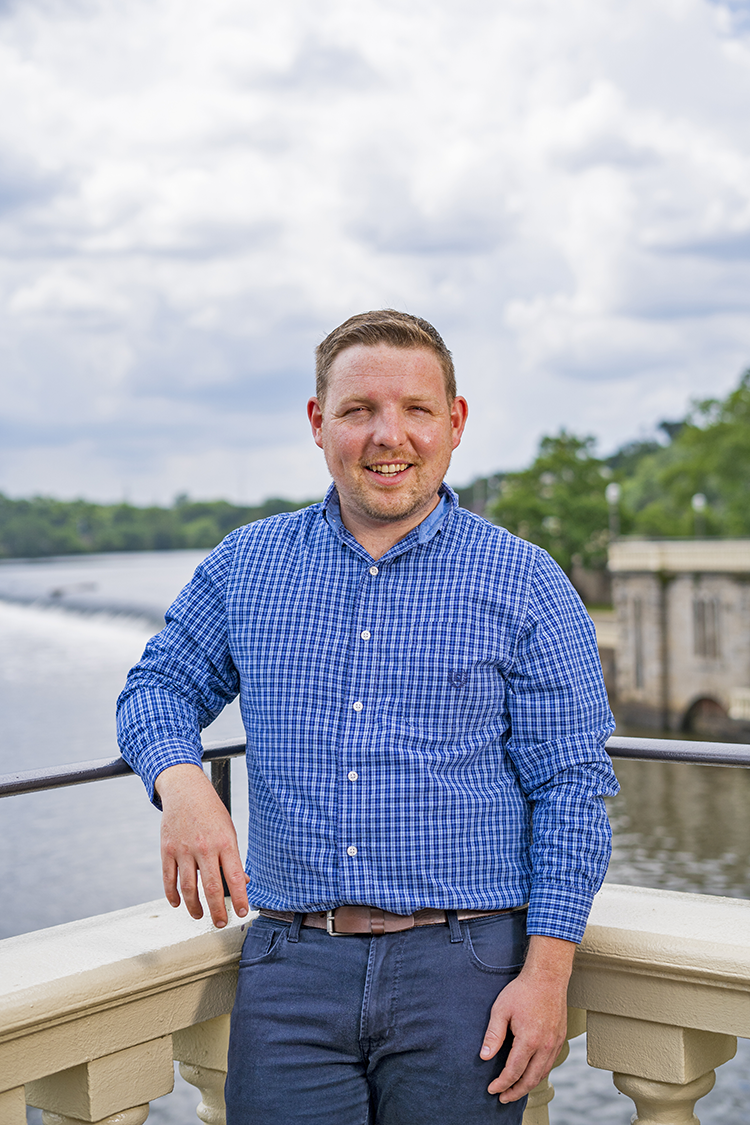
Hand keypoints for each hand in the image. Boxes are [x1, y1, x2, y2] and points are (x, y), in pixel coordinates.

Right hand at [155, 763, 249, 928]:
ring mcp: (184, 850)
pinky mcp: (167, 850)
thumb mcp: (229, 831)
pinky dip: (173, 895)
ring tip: (200, 915)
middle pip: (212, 888)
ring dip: (195, 907)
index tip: (242, 912)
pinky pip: (169, 879)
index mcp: (225, 843)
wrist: (185, 790)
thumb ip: (233, 858)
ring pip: (189, 889)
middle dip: (217, 911)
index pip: (235, 877)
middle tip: (221, 923)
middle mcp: (205, 848)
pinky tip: (178, 903)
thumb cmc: (211, 812)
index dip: (240, 898)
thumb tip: (242, 883)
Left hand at [480, 935, 575, 1102]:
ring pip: (542, 1074)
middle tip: (503, 1097)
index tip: (492, 1089)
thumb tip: (484, 1057)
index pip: (514, 1071)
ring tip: (515, 1090)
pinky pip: (550, 1063)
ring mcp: (555, 1043)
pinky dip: (539, 1074)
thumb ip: (493, 1035)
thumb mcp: (501, 1009)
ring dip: (528, 1085)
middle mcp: (545, 1045)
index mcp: (529, 1040)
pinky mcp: (560, 1039)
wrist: (547, 977)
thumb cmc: (523, 991)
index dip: (502, 1083)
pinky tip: (530, 1074)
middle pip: (530, 1079)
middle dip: (515, 1092)